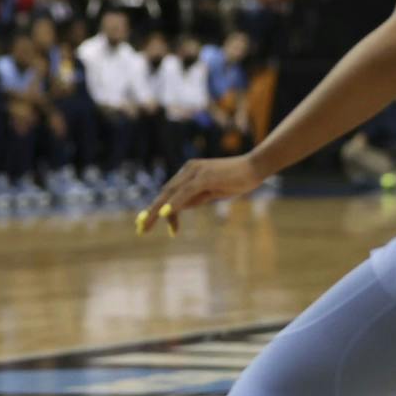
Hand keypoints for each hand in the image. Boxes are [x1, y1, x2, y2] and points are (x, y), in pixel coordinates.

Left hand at [136, 154, 265, 236]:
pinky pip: (185, 192)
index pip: (169, 193)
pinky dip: (174, 204)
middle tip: (140, 228)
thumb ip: (196, 198)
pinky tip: (164, 214)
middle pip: (164, 193)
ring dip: (157, 211)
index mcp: (189, 173)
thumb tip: (180, 207)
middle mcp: (188, 170)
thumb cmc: (237, 180)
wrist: (255, 167)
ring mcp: (195, 172)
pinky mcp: (203, 177)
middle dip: (151, 212)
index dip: (158, 209)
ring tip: (145, 225)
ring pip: (170, 194)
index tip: (147, 223)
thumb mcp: (212, 192)